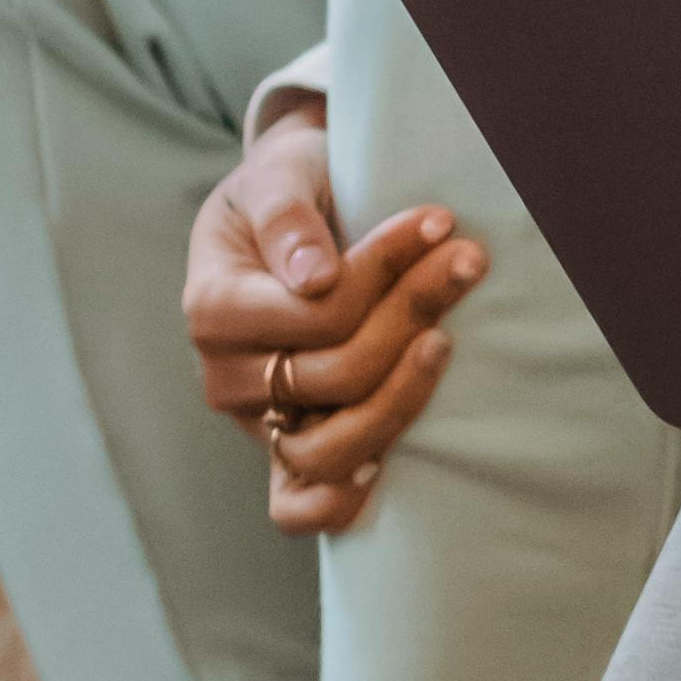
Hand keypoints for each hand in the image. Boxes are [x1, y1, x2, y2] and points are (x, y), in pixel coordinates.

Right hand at [183, 105, 486, 536]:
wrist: (289, 215)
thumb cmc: (287, 192)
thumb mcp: (279, 176)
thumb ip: (287, 218)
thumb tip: (314, 279)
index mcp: (213, 307)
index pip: (317, 312)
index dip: (384, 270)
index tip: (439, 222)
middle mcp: (227, 374)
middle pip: (335, 374)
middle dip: (411, 315)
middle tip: (467, 260)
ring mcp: (258, 419)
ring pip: (326, 449)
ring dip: (402, 399)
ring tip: (446, 341)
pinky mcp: (287, 447)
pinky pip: (296, 504)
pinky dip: (335, 501)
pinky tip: (385, 470)